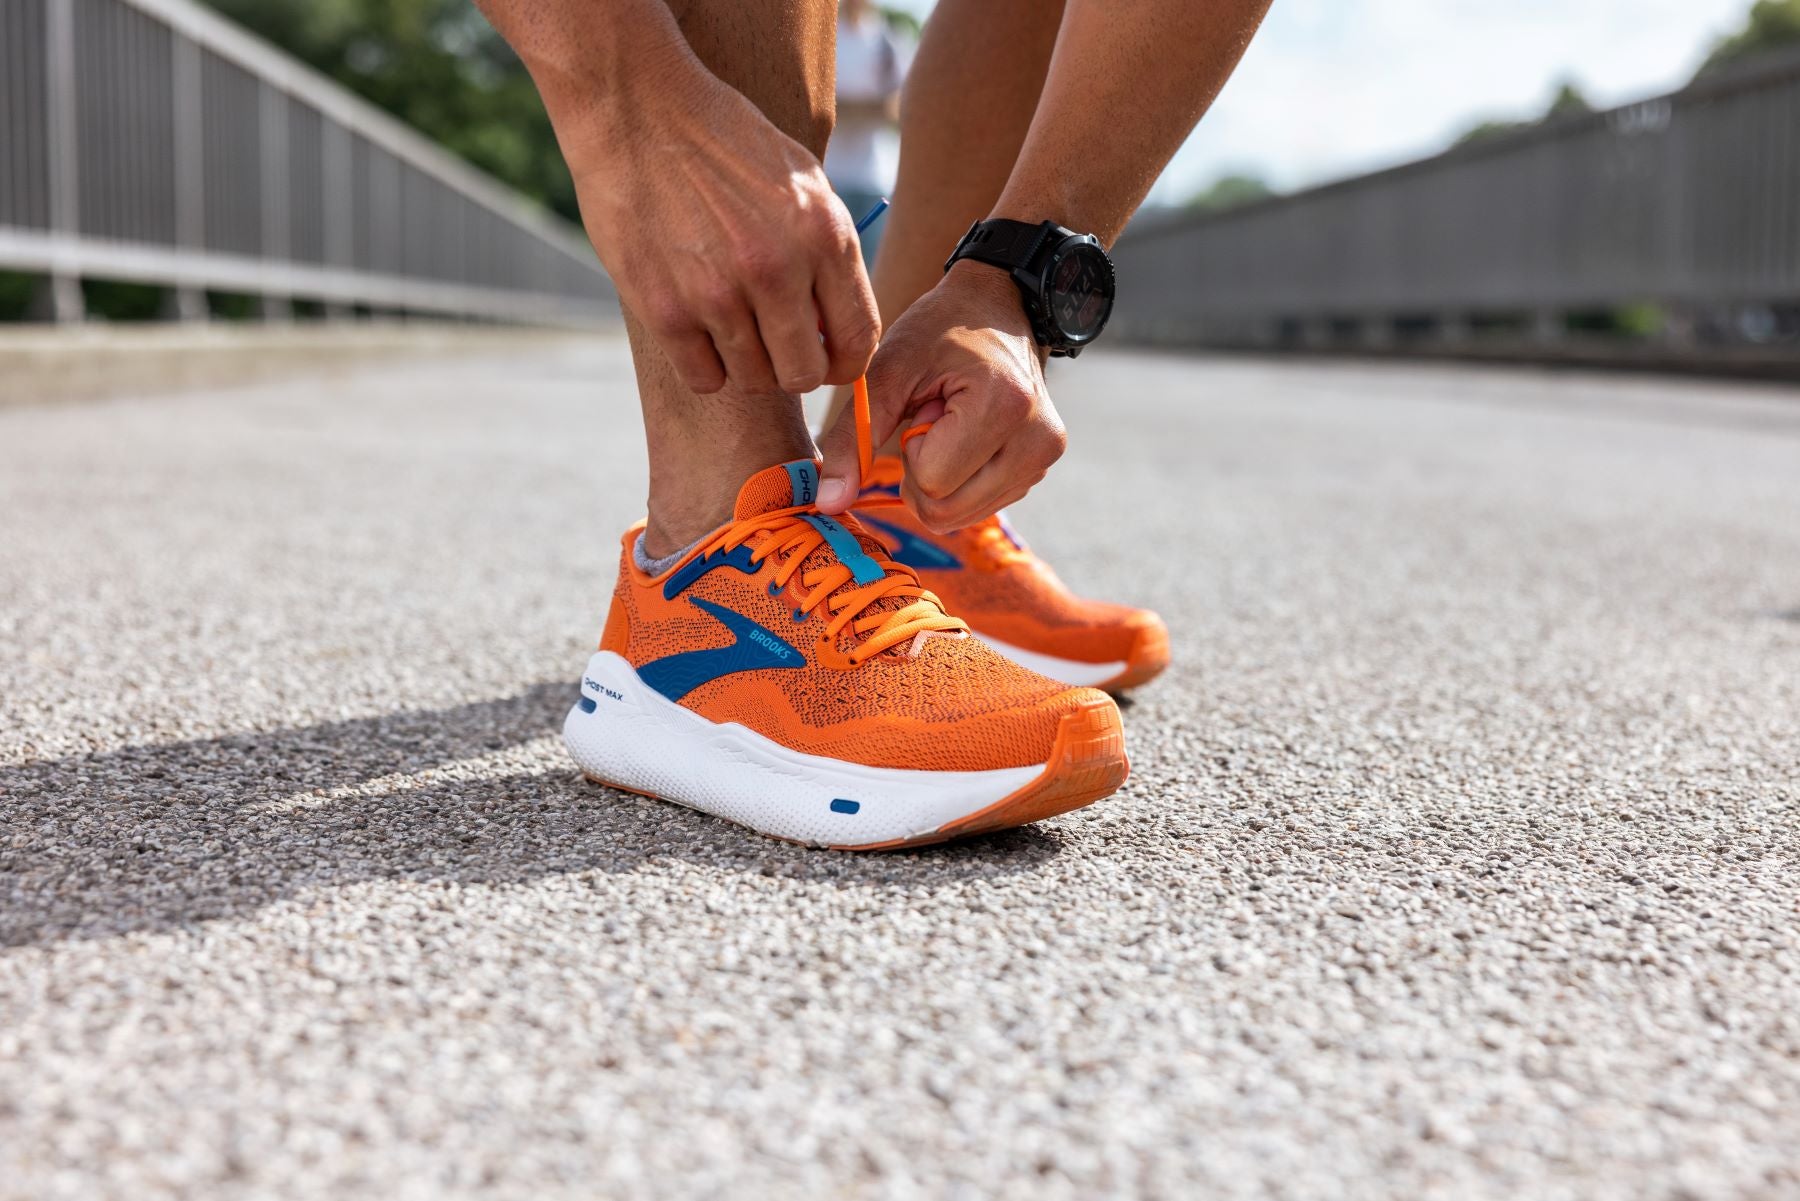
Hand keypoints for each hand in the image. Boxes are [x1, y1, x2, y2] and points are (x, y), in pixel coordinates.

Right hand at [559, 67, 878, 395]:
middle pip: (803, 372)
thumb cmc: (723, 143)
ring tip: (728, 319)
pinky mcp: (665, 310)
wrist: (637, 111)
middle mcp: (777, 269)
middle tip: (774, 345)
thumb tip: (835, 329)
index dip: (846, 364)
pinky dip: (703, 364)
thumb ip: (827, 253)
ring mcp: (718, 294)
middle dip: (794, 367)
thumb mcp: (801, 181)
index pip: (858, 339)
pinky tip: (696, 325)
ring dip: (745, 361)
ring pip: (753, 379)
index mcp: (823, 235)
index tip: (828, 361)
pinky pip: (703, 378)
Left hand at [816, 262, 1067, 529]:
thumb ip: (853, 437)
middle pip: (946, 509)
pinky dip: (959, 482)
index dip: (910, 449)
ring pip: (960, 516)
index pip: (931, 480)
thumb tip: (827, 503)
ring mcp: (1044, 458)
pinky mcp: (1041, 468)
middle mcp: (1037, 440)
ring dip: (939, 480)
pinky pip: (979, 507)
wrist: (997, 306)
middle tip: (933, 420)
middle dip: (921, 474)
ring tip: (951, 425)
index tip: (924, 407)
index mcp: (1004, 405)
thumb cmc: (939, 331)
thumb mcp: (888, 372)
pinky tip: (967, 437)